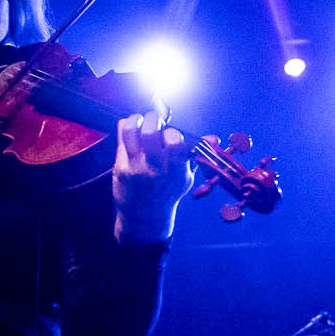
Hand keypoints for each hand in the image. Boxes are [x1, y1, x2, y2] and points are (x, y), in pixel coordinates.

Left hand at [112, 110, 194, 243]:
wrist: (144, 216)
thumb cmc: (167, 193)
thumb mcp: (185, 178)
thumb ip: (196, 156)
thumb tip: (214, 139)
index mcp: (175, 171)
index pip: (174, 142)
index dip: (173, 133)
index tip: (171, 135)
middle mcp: (154, 168)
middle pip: (150, 132)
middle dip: (154, 119)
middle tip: (155, 121)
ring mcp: (135, 167)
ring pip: (131, 130)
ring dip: (137, 119)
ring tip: (141, 121)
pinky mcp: (120, 165)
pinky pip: (121, 135)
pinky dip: (126, 125)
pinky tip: (133, 129)